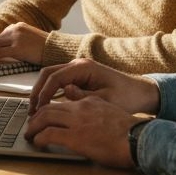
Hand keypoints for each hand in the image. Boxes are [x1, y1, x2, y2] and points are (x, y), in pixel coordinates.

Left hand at [0, 22, 46, 64]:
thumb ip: (18, 40)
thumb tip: (7, 49)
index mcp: (18, 26)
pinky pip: (0, 53)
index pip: (1, 36)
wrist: (57, 49)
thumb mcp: (30, 39)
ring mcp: (16, 37)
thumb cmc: (46, 48)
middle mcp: (15, 29)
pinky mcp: (17, 48)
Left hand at [24, 95, 141, 168]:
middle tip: (31, 126)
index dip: (49, 109)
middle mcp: (80, 109)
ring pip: (44, 118)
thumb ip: (92, 107)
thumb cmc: (130, 131)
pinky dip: (39, 138)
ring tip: (30, 135)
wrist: (140, 139)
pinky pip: (49, 134)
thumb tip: (78, 104)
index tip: (43, 117)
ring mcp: (77, 122)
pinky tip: (37, 143)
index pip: (62, 102)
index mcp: (90, 102)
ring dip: (33, 127)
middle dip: (36, 117)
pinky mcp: (76, 138)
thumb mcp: (110, 111)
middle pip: (48, 108)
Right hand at [29, 58, 160, 116]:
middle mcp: (79, 64)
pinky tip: (47, 105)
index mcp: (84, 67)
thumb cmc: (128, 98)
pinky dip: (50, 91)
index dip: (44, 93)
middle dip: (38, 91)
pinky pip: (59, 81)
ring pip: (51, 76)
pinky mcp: (80, 76)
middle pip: (48, 73)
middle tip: (31, 110)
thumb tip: (64, 92)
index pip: (55, 77)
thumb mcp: (105, 100)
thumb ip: (83, 96)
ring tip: (36, 109)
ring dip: (42, 91)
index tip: (38, 109)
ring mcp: (79, 69)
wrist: (143, 93)